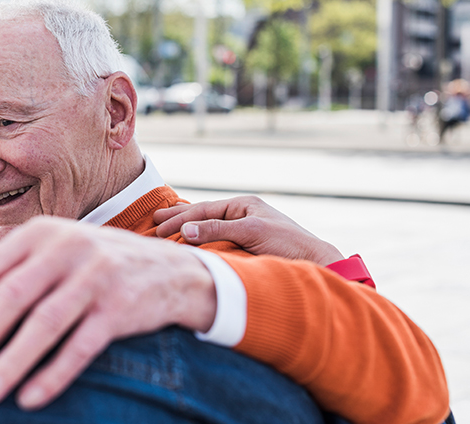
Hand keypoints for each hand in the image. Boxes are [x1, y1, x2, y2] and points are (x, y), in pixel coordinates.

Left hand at [0, 216, 215, 409]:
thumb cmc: (94, 267)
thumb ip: (15, 271)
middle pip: (10, 296)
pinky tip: (30, 398)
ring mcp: (96, 275)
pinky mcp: (121, 306)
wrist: (169, 271)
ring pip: (44, 322)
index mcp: (39, 233)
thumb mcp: (55, 253)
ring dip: (10, 361)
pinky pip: (81, 345)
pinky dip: (54, 373)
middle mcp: (65, 247)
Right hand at [153, 196, 343, 265]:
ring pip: (208, 227)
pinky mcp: (247, 245)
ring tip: (165, 229)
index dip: (180, 219)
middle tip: (154, 222)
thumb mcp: (252, 232)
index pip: (204, 210)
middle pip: (203, 214)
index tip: (159, 229)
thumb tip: (186, 230)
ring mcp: (244, 229)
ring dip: (186, 229)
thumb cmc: (288, 244)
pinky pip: (217, 240)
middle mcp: (242, 214)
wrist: (315, 263)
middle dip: (178, 218)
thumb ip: (218, 230)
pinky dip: (200, 240)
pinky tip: (189, 243)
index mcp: (243, 205)